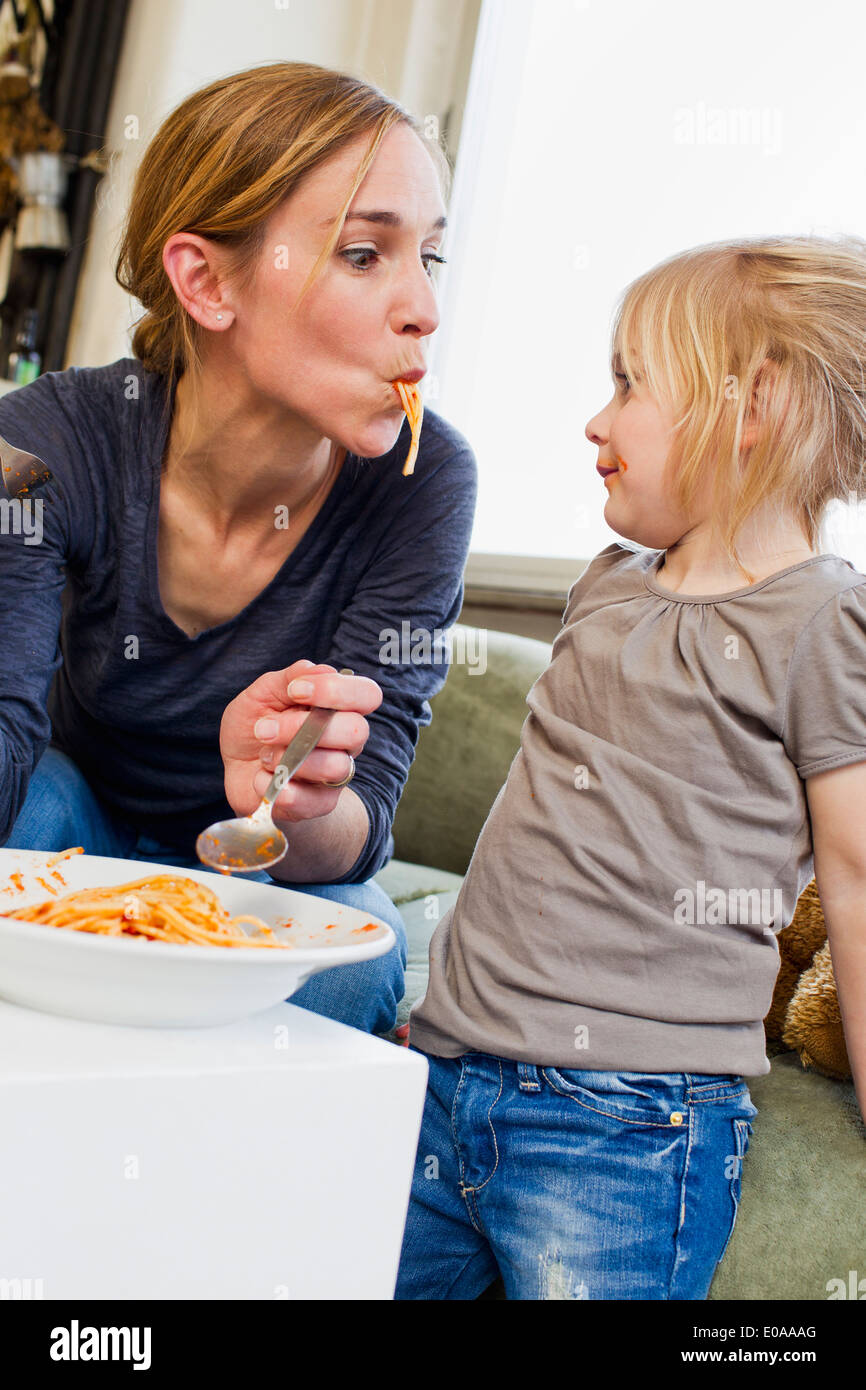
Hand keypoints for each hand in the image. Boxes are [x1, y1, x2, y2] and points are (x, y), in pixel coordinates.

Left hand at [220, 659, 382, 824]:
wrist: (238, 768)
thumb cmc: (255, 724)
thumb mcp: (262, 694)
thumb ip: (288, 679)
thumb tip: (319, 670)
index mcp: (339, 707)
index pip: (368, 695)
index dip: (336, 690)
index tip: (295, 691)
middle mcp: (346, 740)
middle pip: (356, 731)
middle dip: (301, 727)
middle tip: (264, 729)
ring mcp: (336, 773)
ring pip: (336, 767)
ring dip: (289, 759)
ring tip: (264, 757)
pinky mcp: (320, 803)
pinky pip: (314, 801)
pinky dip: (281, 789)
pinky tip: (262, 779)